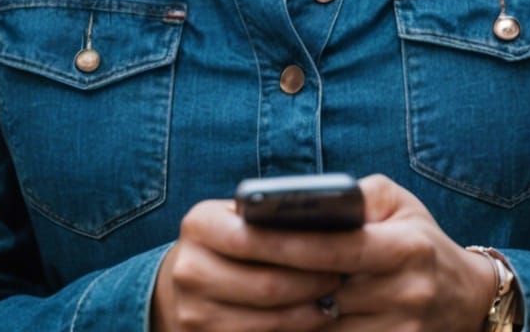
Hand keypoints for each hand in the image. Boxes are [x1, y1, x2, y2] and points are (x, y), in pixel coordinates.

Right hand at [151, 200, 346, 331]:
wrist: (188, 275)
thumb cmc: (235, 236)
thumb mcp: (245, 213)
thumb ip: (278, 209)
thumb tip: (342, 211)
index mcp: (199, 224)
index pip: (256, 238)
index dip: (303, 248)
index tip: (342, 250)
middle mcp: (187, 268)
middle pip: (264, 286)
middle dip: (310, 285)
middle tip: (342, 280)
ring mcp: (188, 311)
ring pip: (261, 322)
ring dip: (303, 316)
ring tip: (331, 303)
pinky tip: (308, 322)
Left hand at [155, 177, 498, 331]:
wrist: (465, 299)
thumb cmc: (421, 242)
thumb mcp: (401, 206)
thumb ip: (358, 199)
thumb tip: (309, 202)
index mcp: (404, 247)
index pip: (336, 249)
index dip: (290, 244)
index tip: (248, 235)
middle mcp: (404, 292)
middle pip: (324, 295)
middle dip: (277, 285)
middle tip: (231, 274)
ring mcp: (398, 330)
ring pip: (324, 330)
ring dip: (283, 320)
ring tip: (240, 303)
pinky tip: (276, 325)